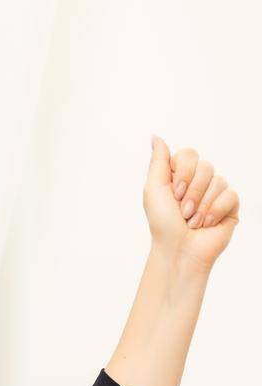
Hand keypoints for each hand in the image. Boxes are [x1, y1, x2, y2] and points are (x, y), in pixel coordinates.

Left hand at [146, 135, 239, 268]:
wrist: (179, 249)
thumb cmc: (163, 223)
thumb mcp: (154, 190)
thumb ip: (158, 162)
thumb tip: (155, 136)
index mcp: (179, 175)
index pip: (189, 155)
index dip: (183, 174)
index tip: (173, 194)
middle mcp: (199, 180)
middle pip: (206, 166)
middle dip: (192, 192)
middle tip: (182, 212)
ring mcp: (216, 192)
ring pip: (219, 181)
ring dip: (202, 205)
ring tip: (192, 221)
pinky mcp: (230, 205)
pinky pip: (230, 194)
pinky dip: (215, 211)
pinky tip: (207, 223)